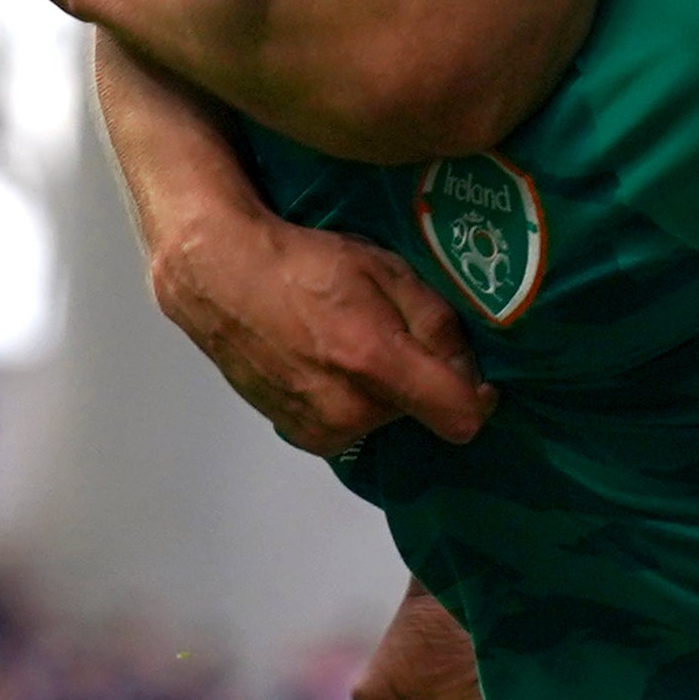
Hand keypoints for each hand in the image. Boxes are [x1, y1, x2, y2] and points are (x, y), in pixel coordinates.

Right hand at [145, 195, 489, 458]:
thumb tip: (469, 370)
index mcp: (374, 363)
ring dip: (381, 391)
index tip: (473, 376)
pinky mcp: (299, 435)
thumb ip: (437, 323)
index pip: (458, 416)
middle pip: (418, 412)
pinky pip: (350, 424)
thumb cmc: (304, 264)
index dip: (476, 396)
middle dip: (417, 379)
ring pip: (383, 418)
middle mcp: (349, 410)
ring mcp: (320, 429)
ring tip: (348, 344)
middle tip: (386, 333)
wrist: (222, 280)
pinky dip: (349, 400)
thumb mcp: (384, 271)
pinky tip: (324, 362)